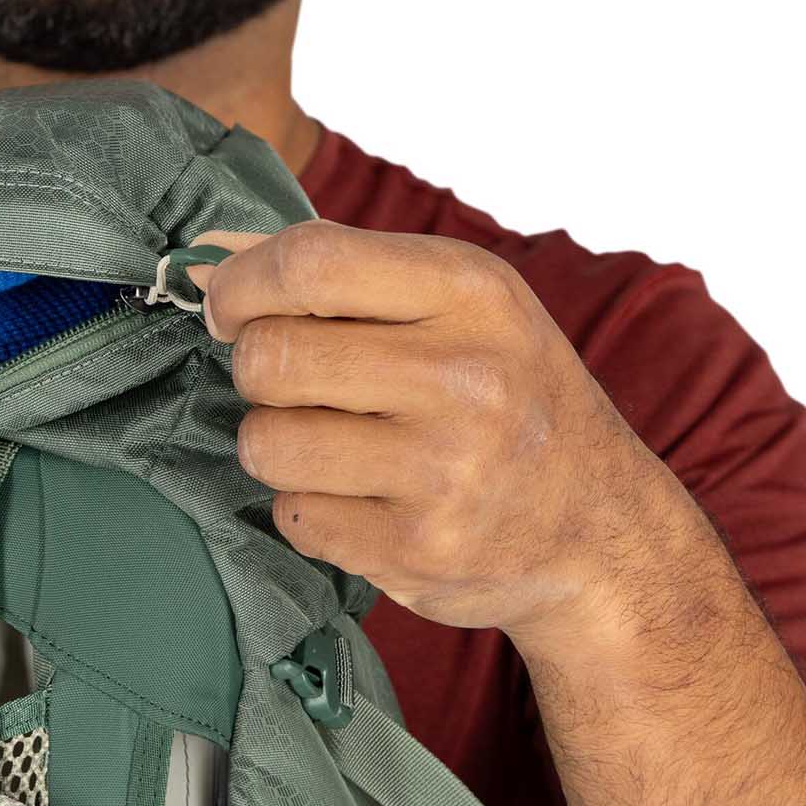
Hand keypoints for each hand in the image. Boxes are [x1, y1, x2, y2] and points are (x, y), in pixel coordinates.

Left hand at [189, 221, 688, 652]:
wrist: (599, 531)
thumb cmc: (507, 398)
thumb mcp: (457, 309)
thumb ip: (337, 272)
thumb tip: (206, 258)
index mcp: (472, 293)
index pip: (311, 263)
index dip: (241, 285)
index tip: (228, 307)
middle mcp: (464, 377)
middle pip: (271, 357)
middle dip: (256, 370)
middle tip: (291, 384)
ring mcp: (442, 471)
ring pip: (265, 443)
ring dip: (275, 444)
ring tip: (330, 444)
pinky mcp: (414, 547)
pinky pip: (293, 515)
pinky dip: (308, 508)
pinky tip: (361, 499)